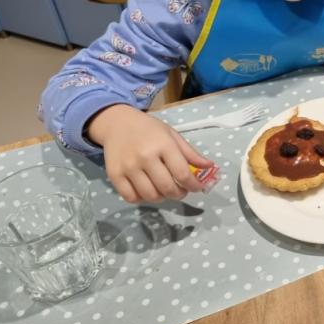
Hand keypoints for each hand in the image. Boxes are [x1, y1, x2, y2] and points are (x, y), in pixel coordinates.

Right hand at [87, 104, 213, 202]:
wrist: (118, 124)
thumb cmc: (149, 129)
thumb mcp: (172, 135)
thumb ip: (190, 153)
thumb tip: (209, 166)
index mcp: (164, 145)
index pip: (182, 173)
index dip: (193, 185)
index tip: (197, 188)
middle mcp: (145, 157)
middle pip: (167, 187)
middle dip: (179, 194)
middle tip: (182, 191)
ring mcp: (128, 167)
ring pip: (150, 196)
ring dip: (163, 198)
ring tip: (166, 191)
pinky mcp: (114, 175)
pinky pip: (131, 197)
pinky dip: (142, 199)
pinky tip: (148, 191)